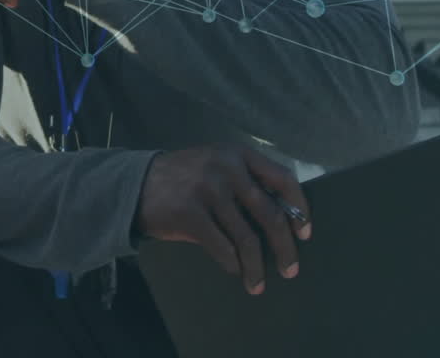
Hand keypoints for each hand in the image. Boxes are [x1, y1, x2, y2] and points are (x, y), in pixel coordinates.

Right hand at [136, 145, 311, 295]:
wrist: (134, 184)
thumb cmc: (182, 179)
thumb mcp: (215, 165)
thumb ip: (245, 181)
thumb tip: (282, 219)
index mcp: (238, 155)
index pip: (284, 180)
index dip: (299, 209)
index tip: (305, 234)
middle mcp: (227, 169)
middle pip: (270, 215)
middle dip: (284, 248)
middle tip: (290, 270)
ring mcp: (208, 190)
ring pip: (247, 238)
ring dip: (256, 267)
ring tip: (258, 284)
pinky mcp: (190, 214)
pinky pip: (222, 248)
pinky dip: (232, 264)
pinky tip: (234, 271)